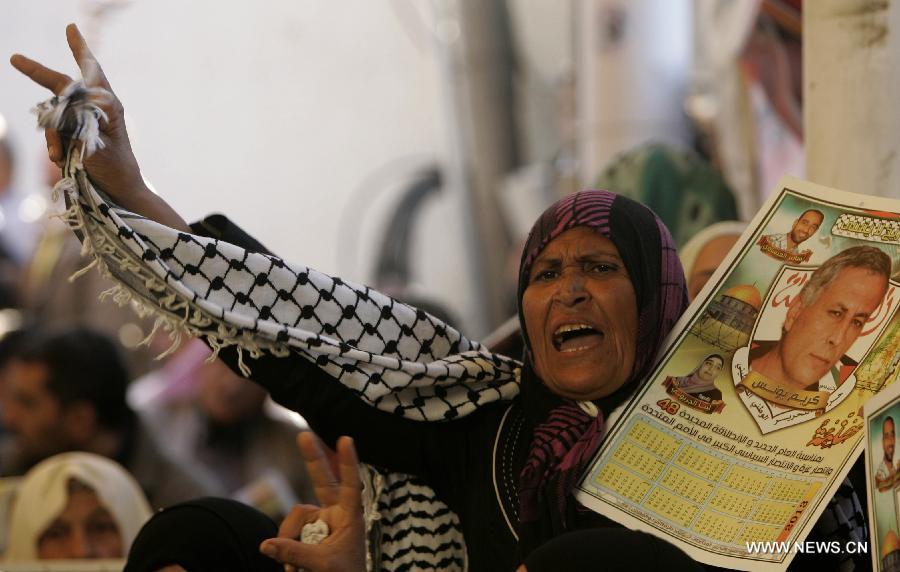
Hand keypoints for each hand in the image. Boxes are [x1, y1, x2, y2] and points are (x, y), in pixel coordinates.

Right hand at [10, 24, 189, 230]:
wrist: (118, 192)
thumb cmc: (115, 167)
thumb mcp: (100, 139)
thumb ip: (83, 118)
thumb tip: (69, 102)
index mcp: (106, 104)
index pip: (90, 71)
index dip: (78, 49)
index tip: (70, 27)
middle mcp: (94, 109)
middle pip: (61, 87)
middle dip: (39, 74)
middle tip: (15, 59)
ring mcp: (81, 123)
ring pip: (52, 117)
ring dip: (52, 137)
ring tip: (61, 155)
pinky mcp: (73, 137)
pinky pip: (53, 135)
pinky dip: (53, 147)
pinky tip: (61, 159)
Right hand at [260, 434, 366, 571]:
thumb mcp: (322, 565)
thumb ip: (295, 552)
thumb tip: (265, 545)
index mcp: (350, 517)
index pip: (350, 485)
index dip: (348, 463)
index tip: (346, 439)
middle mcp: (335, 514)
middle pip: (322, 481)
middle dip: (312, 459)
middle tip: (304, 435)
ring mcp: (319, 523)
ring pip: (295, 517)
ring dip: (289, 540)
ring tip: (296, 569)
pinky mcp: (306, 534)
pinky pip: (287, 532)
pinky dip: (285, 547)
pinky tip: (292, 568)